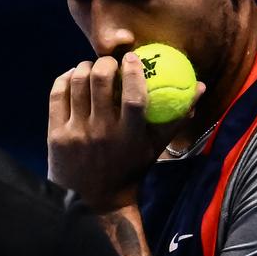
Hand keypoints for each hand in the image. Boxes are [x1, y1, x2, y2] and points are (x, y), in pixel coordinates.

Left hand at [47, 52, 204, 210]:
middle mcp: (101, 133)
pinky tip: (74, 77)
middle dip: (105, 63)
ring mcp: (76, 132)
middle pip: (100, 81)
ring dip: (84, 67)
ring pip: (78, 82)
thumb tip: (200, 86)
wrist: (91, 198)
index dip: (133, 71)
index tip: (132, 57)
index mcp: (129, 137)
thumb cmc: (128, 168)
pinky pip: (58, 93)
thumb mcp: (154, 147)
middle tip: (109, 62)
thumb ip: (176, 118)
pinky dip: (66, 78)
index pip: (134, 97)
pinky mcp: (56, 133)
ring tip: (91, 68)